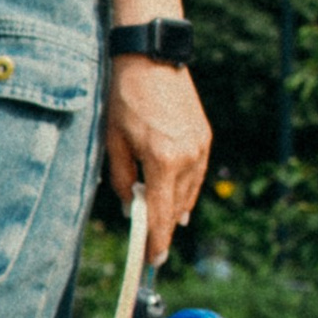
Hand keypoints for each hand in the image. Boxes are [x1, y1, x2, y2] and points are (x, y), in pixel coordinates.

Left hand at [106, 55, 211, 261]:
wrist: (151, 57)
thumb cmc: (124, 96)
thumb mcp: (113, 139)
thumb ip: (120, 178)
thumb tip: (129, 205)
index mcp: (162, 160)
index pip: (160, 214)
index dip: (156, 240)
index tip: (153, 259)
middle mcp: (187, 157)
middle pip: (177, 207)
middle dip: (164, 228)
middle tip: (153, 248)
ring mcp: (200, 146)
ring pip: (189, 192)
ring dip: (176, 209)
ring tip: (164, 225)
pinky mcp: (204, 136)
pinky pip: (195, 175)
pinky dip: (185, 189)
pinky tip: (178, 199)